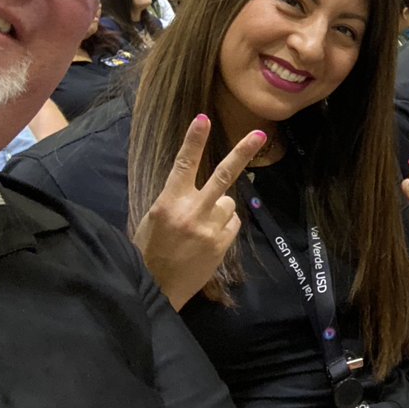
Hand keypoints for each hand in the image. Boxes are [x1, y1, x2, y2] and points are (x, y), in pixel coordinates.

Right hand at [134, 114, 264, 310]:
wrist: (157, 289)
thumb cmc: (150, 250)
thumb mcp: (152, 219)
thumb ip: (175, 199)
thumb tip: (196, 184)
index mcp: (169, 202)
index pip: (183, 165)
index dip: (194, 141)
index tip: (204, 119)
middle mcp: (193, 211)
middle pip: (223, 175)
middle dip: (242, 152)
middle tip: (259, 135)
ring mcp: (211, 228)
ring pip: (228, 202)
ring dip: (219, 209)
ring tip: (199, 228)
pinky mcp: (223, 243)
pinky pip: (232, 222)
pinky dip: (224, 226)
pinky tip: (207, 240)